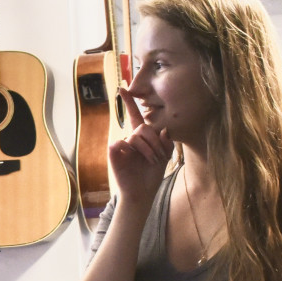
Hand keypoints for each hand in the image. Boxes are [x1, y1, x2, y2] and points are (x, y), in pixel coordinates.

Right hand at [108, 90, 173, 204]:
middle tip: (159, 155)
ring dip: (147, 149)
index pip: (136, 116)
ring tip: (152, 161)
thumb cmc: (152, 175)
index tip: (124, 88)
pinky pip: (120, 143)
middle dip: (154, 141)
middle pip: (143, 127)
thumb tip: (164, 130)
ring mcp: (122, 146)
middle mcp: (130, 139)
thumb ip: (167, 143)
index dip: (130, 103)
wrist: (142, 193)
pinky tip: (134, 159)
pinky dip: (131, 150)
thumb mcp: (165, 157)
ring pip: (135, 136)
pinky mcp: (114, 154)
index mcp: (142, 137)